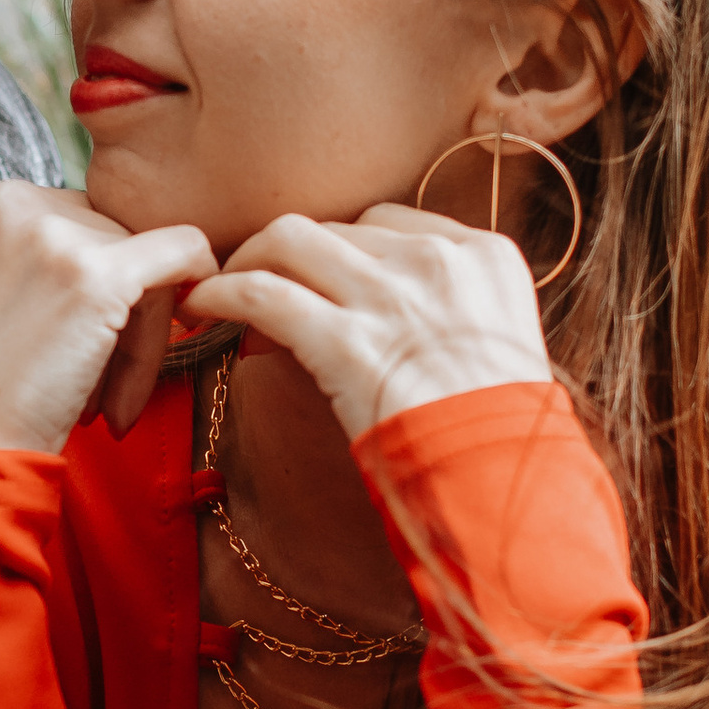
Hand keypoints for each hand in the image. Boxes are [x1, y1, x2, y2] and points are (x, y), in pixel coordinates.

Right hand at [0, 179, 215, 455]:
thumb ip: (33, 256)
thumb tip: (121, 248)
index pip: (65, 218)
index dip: (83, 281)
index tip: (76, 342)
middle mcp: (6, 199)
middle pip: (105, 233)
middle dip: (117, 306)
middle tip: (100, 388)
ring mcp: (52, 232)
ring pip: (142, 254)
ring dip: (139, 331)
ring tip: (107, 404)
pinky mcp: (97, 273)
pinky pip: (182, 251)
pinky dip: (197, 278)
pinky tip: (195, 320)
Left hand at [181, 205, 549, 441]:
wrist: (504, 482)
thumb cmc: (504, 435)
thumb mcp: (501, 349)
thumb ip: (455, 314)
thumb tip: (385, 317)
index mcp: (485, 256)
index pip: (390, 225)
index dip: (343, 250)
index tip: (318, 276)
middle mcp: (438, 262)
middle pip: (338, 229)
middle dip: (291, 253)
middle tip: (258, 280)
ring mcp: (391, 297)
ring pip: (290, 241)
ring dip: (247, 258)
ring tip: (220, 286)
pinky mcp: (346, 341)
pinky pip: (262, 294)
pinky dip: (222, 293)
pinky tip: (203, 308)